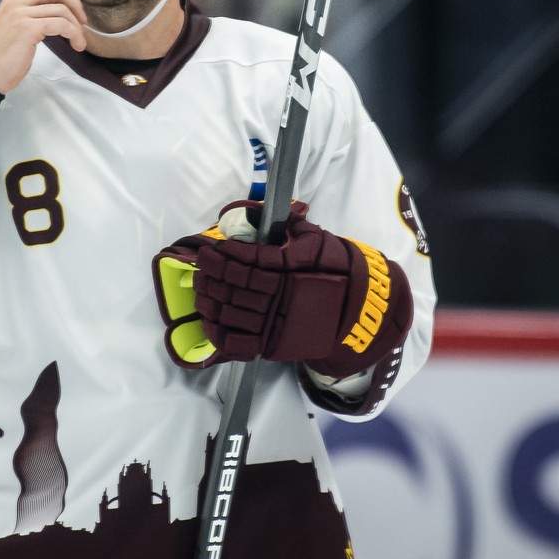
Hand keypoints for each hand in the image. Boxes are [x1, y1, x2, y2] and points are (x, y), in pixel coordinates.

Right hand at [0, 0, 86, 92]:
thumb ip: (28, 16)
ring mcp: (20, 15)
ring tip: (80, 41)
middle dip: (74, 2)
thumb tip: (56, 14)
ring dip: (76, 26)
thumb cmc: (2, 57)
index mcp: (10, 1)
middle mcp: (14, 4)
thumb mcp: (13, 29)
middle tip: (82, 20)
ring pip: (60, 9)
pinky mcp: (28, 29)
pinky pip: (61, 24)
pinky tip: (77, 45)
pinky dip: (74, 34)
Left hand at [153, 200, 411, 376]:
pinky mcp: (273, 345)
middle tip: (201, 264)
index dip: (227, 254)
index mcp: (290, 271)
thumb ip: (294, 228)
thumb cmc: (337, 272)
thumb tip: (273, 212)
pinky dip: (220, 334)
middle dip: (213, 273)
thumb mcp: (319, 242)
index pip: (249, 262)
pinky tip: (209, 321)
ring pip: (232, 313)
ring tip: (200, 287)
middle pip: (235, 286)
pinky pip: (239, 344)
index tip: (214, 249)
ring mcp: (276, 325)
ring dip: (210, 299)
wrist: (357, 312)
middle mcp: (281, 298)